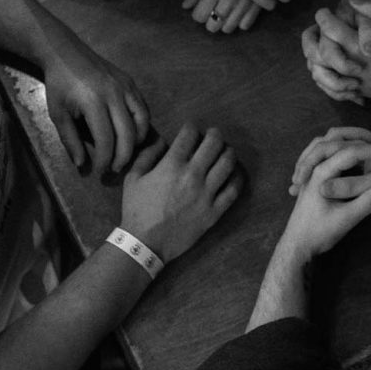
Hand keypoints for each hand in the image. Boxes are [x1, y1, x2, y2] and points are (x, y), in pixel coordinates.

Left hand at [42, 34, 148, 175]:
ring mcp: (125, 86)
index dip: (105, 160)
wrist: (65, 53)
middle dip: (123, 157)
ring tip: (126, 154)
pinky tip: (131, 135)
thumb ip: (71, 141)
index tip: (99, 172)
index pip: (106, 140)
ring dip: (137, 142)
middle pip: (128, 134)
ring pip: (142, 121)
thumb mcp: (58, 114)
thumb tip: (82, 165)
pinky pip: (143, 108)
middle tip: (115, 170)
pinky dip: (141, 125)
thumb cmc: (59, 85)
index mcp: (93, 102)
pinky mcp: (130, 82)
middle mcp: (114, 94)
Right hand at [120, 123, 242, 263]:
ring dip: (228, 151)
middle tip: (212, 135)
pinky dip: (237, 177)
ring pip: (228, 162)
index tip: (191, 129)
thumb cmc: (136, 209)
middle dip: (214, 134)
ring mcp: (206, 194)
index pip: (189, 134)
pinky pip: (233, 189)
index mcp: (172, 165)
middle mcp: (192, 175)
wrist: (145, 243)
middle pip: (214, 143)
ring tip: (224, 151)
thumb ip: (147, 155)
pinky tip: (234, 173)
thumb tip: (163, 140)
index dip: (191, 127)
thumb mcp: (133, 178)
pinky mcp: (214, 211)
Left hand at [182, 0, 261, 33]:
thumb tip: (185, 7)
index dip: (198, 16)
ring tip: (225, 16)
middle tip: (212, 16)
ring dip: (225, 25)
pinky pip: (246, 25)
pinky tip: (239, 15)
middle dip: (211, 23)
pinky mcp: (259, 4)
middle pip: (213, 25)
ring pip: (229, 28)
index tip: (200, 12)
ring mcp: (244, 2)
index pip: (199, 16)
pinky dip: (241, 23)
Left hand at [277, 128, 370, 262]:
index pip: (349, 152)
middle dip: (360, 137)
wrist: (297, 245)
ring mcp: (311, 169)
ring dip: (348, 137)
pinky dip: (339, 145)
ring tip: (368, 141)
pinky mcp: (312, 175)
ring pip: (327, 141)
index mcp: (321, 174)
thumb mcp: (347, 219)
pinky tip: (353, 154)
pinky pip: (324, 150)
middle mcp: (314, 166)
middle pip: (336, 138)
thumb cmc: (319, 233)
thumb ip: (368, 201)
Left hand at [302, 0, 370, 102]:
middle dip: (311, 37)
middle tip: (316, 27)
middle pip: (318, 52)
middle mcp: (350, 67)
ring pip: (318, 73)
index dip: (323, 17)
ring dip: (312, 58)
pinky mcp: (351, 92)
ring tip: (316, 45)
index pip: (330, 30)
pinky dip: (320, 77)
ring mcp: (350, 82)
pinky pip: (327, 88)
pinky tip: (322, 65)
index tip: (324, 12)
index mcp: (359, 48)